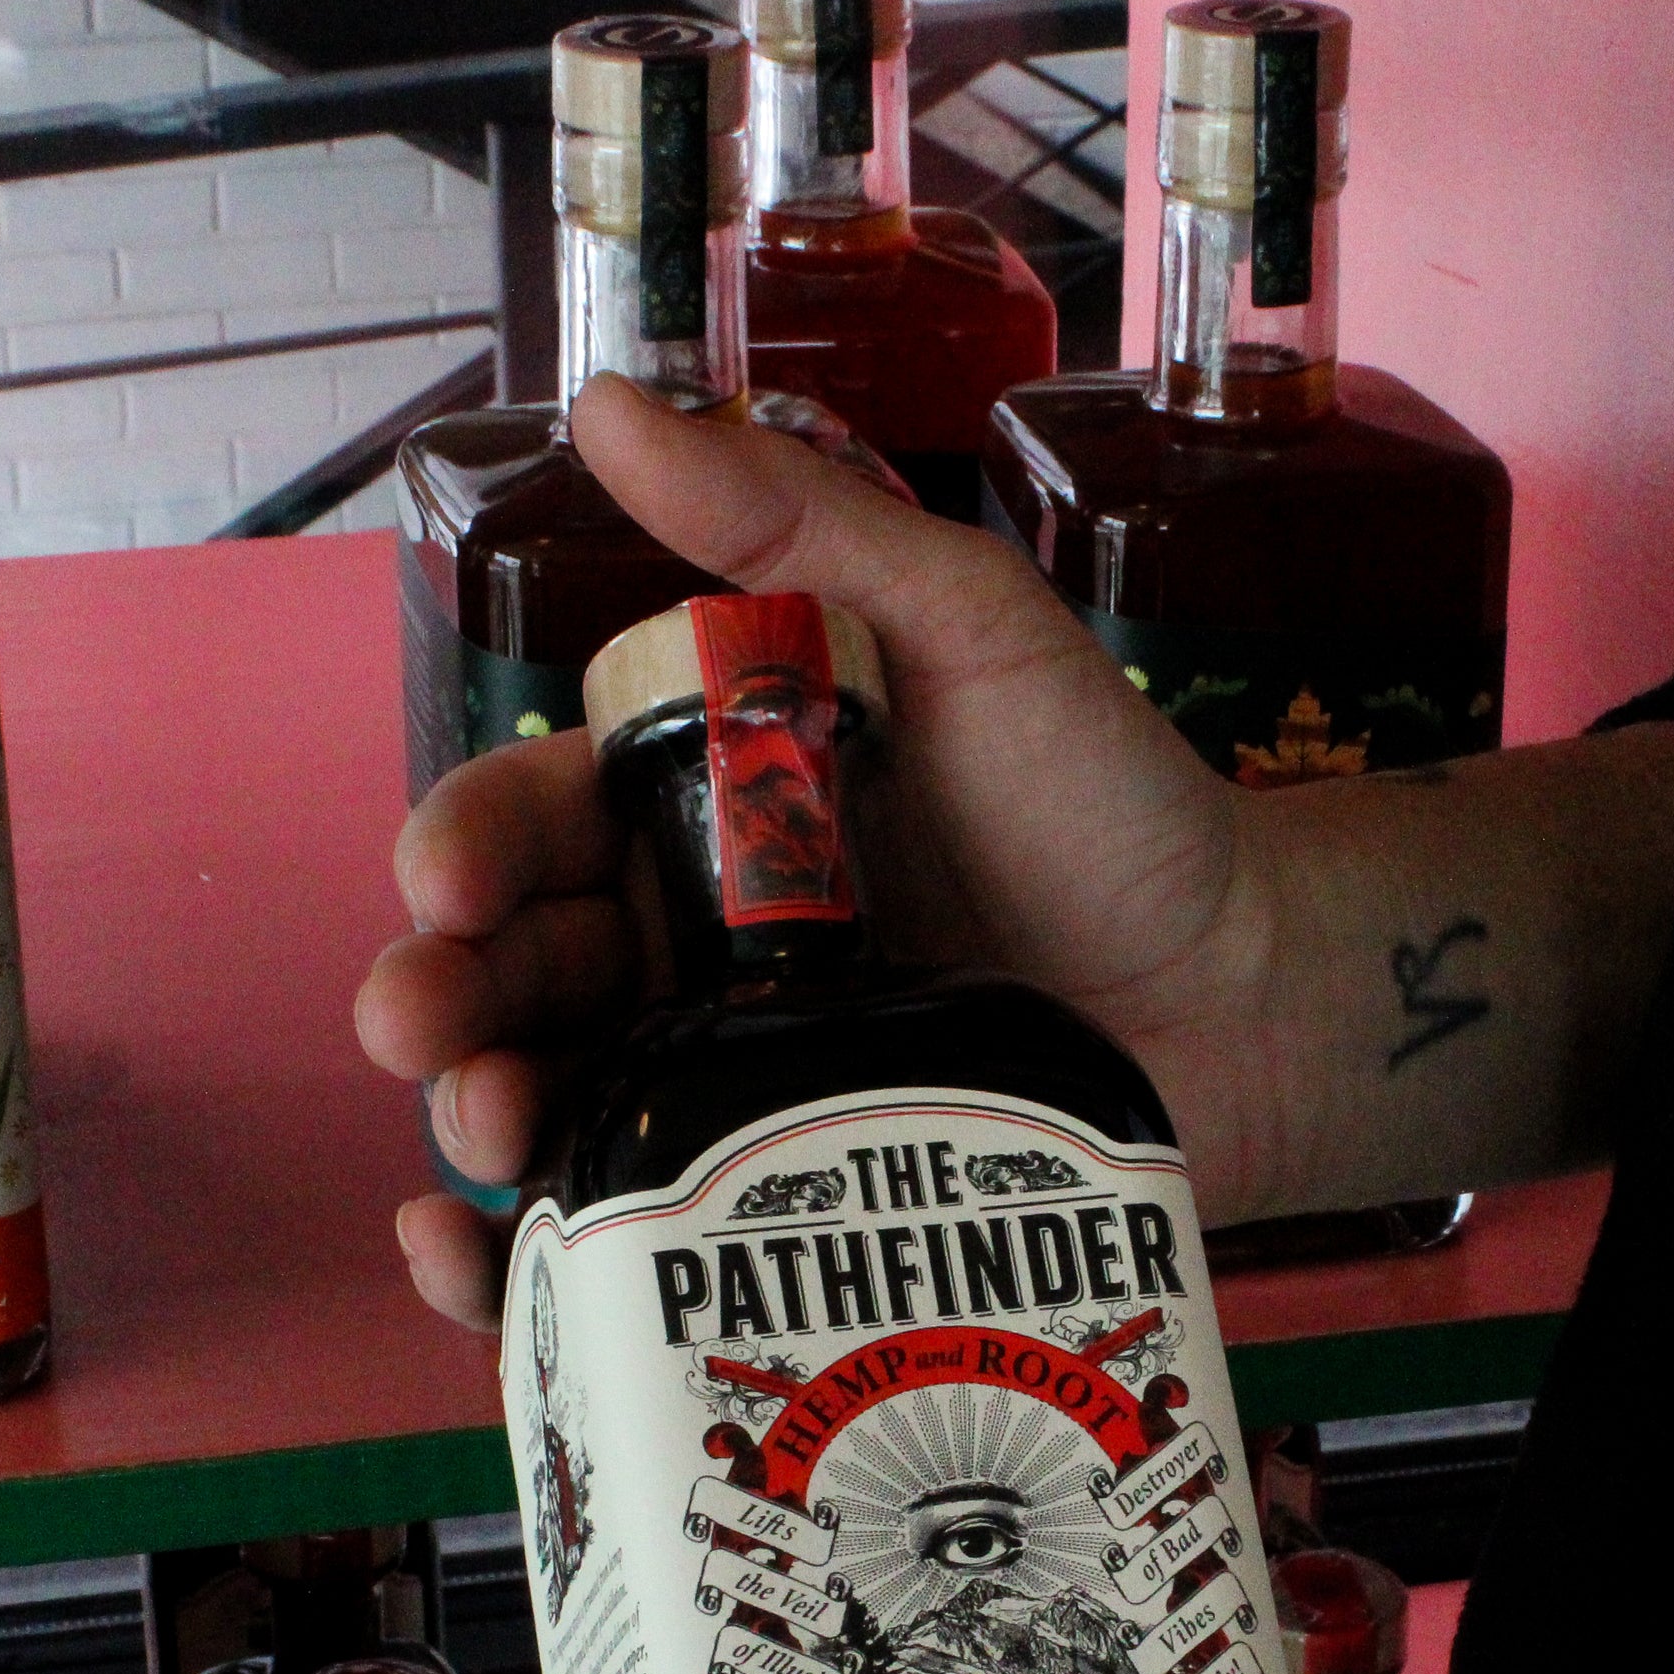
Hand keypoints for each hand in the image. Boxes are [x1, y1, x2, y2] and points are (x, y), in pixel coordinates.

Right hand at [356, 373, 1265, 1328]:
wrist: (1251, 1000)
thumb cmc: (1116, 806)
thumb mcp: (970, 634)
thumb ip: (806, 529)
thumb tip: (617, 403)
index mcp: (701, 804)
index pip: (535, 817)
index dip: (468, 843)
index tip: (449, 878)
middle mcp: (687, 944)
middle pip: (511, 969)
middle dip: (440, 994)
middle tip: (421, 1024)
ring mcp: (727, 1079)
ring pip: (545, 1104)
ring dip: (473, 1124)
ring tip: (483, 1143)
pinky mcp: (777, 1200)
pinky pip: (632, 1233)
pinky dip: (533, 1266)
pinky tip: (484, 1270)